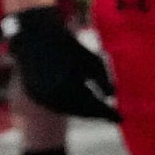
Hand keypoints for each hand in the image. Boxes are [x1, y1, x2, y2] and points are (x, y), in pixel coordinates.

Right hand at [4, 6, 120, 120]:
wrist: (34, 36)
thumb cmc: (68, 45)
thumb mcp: (91, 59)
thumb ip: (103, 79)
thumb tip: (111, 97)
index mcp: (69, 84)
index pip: (93, 105)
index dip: (108, 113)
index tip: (121, 119)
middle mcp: (53, 94)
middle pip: (80, 110)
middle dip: (97, 113)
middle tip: (111, 115)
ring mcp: (41, 96)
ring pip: (67, 111)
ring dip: (83, 112)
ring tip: (99, 111)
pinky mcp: (34, 95)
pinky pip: (55, 106)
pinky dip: (69, 107)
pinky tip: (80, 106)